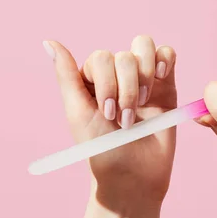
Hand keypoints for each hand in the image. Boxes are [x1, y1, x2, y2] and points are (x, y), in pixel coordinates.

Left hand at [43, 36, 176, 209]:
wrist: (135, 176)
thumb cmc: (102, 150)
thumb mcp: (78, 112)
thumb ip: (66, 75)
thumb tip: (48, 41)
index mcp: (94, 79)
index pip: (101, 58)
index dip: (107, 83)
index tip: (107, 113)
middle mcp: (118, 76)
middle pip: (124, 56)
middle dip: (126, 89)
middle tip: (125, 119)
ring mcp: (144, 79)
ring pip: (144, 48)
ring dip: (144, 77)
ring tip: (143, 104)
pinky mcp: (167, 86)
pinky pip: (167, 54)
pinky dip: (165, 59)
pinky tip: (161, 77)